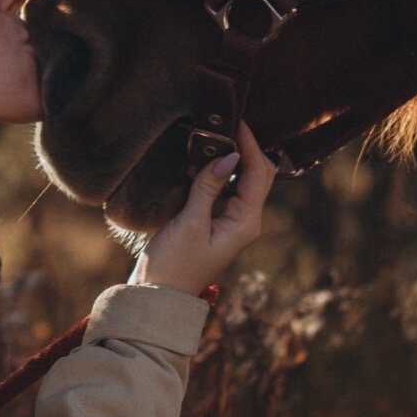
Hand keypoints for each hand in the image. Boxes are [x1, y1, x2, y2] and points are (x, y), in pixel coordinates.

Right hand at [129, 122, 274, 297]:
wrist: (159, 297)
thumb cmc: (173, 265)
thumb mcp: (189, 222)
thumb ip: (208, 187)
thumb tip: (228, 156)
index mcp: (246, 222)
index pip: (258, 172)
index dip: (249, 144)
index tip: (235, 119)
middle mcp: (245, 220)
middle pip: (257, 173)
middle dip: (244, 147)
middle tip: (223, 123)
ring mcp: (231, 221)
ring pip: (241, 179)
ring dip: (228, 157)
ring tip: (210, 135)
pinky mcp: (216, 221)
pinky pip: (224, 189)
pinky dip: (216, 172)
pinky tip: (198, 160)